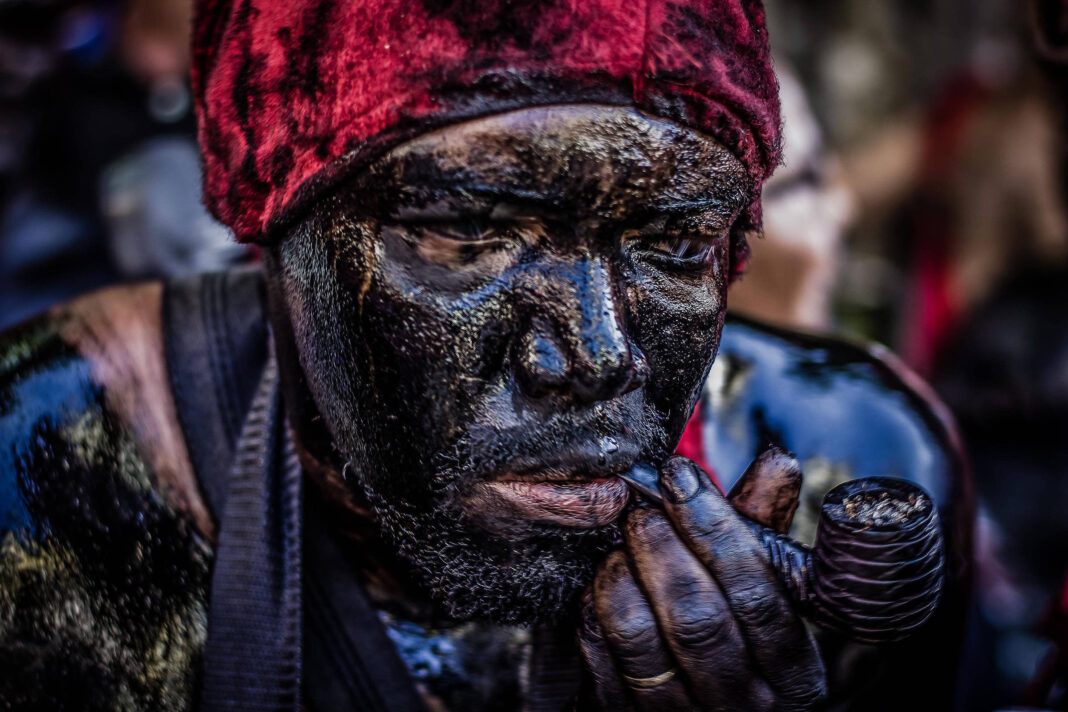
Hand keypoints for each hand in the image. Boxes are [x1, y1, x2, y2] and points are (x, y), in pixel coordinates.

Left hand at [576, 455, 826, 710]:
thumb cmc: (733, 635)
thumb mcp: (760, 589)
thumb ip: (761, 529)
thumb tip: (779, 462)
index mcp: (792, 673)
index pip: (757, 597)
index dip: (717, 530)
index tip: (681, 479)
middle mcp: (742, 705)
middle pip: (698, 619)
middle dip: (663, 549)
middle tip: (643, 507)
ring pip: (641, 639)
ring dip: (622, 574)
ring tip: (620, 540)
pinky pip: (600, 658)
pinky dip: (595, 608)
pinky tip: (601, 578)